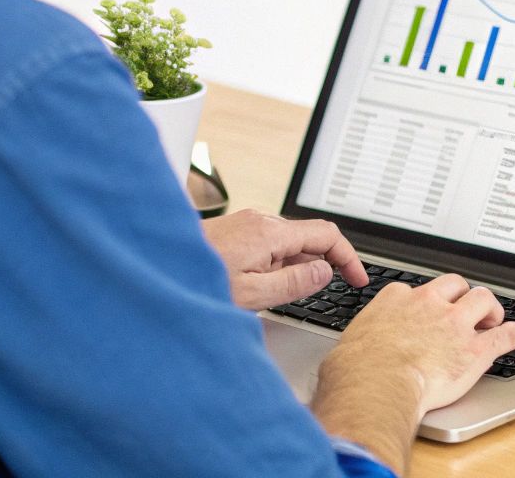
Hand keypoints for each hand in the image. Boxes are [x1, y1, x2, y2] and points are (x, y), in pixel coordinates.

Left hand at [199, 209, 368, 310]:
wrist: (156, 265)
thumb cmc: (195, 281)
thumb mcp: (253, 293)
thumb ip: (294, 282)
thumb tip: (324, 271)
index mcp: (270, 233)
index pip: (327, 236)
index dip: (349, 257)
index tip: (358, 278)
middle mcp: (260, 220)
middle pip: (309, 237)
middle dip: (327, 262)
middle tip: (337, 288)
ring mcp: (246, 223)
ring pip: (289, 241)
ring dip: (301, 263)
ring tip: (298, 293)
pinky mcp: (235, 231)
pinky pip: (270, 243)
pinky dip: (282, 261)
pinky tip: (270, 284)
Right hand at [321, 274, 514, 414]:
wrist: (377, 383)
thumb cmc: (356, 369)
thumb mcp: (351, 343)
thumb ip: (360, 341)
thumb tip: (348, 357)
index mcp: (397, 300)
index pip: (416, 290)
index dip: (425, 301)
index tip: (426, 308)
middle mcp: (429, 305)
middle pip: (455, 285)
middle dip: (462, 294)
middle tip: (466, 309)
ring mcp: (455, 324)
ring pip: (483, 299)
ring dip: (491, 308)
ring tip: (493, 318)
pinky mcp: (475, 348)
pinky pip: (505, 336)